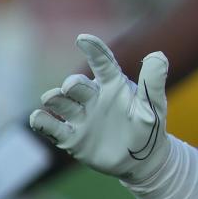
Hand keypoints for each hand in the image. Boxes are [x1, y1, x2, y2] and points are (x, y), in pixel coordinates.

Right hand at [29, 35, 173, 183]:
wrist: (142, 160)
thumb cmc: (149, 126)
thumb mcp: (153, 105)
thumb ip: (153, 82)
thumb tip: (158, 54)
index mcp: (114, 85)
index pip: (103, 63)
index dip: (94, 50)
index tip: (83, 39)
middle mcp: (93, 97)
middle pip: (76, 85)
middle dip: (72, 84)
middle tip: (72, 87)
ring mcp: (80, 116)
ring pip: (59, 102)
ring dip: (54, 98)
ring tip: (53, 97)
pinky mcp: (71, 137)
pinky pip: (51, 127)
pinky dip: (42, 121)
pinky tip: (39, 117)